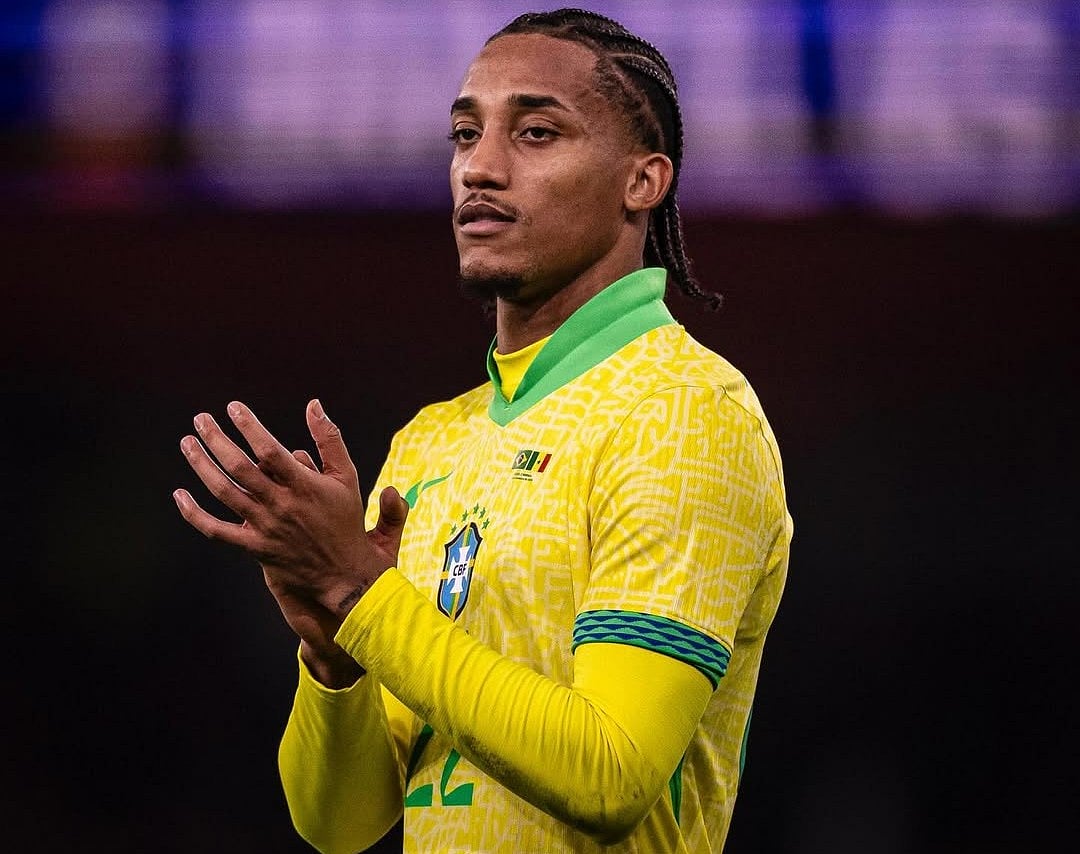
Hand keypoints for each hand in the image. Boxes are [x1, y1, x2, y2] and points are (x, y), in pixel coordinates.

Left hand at [173, 400, 407, 634]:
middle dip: (216, 439)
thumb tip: (312, 404)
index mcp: (304, 486)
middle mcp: (281, 505)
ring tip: (187, 443)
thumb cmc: (344, 519)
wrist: (344, 573)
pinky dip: (193, 514)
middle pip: (240, 467)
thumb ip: (329, 439)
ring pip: (224, 492)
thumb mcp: (346, 476)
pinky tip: (179, 494)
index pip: (270, 450)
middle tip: (201, 419)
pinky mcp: (254, 547)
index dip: (249, 427)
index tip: (234, 407)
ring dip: (201, 465)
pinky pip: (216, 530)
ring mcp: (265, 527)